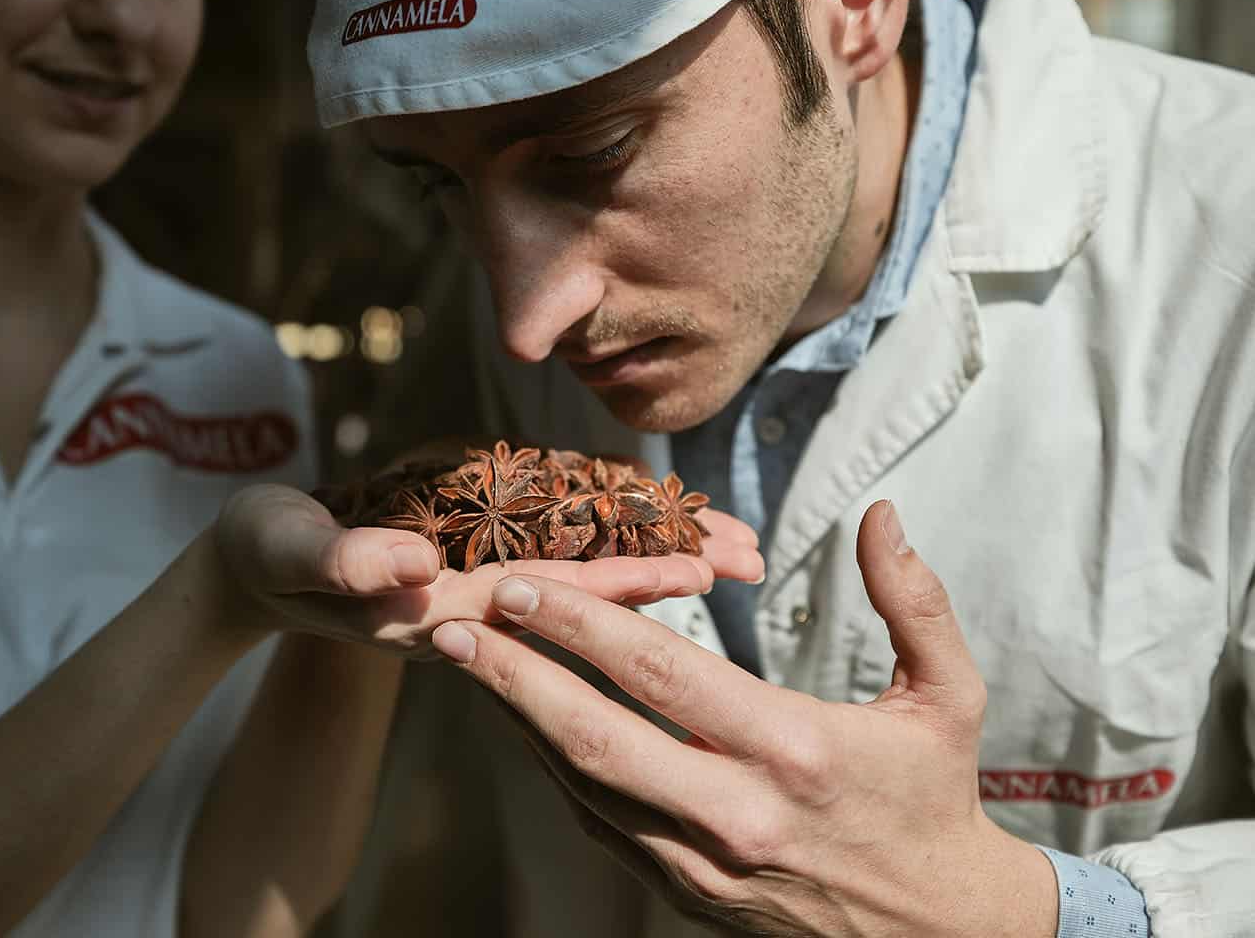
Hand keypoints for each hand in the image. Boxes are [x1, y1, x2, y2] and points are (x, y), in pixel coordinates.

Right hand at [210, 484, 763, 657]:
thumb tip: (408, 563)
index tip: (695, 574)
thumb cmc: (269, 558)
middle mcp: (476, 600)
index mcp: (442, 608)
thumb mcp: (291, 552)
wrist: (262, 568)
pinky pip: (556, 542)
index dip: (623, 583)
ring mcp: (481, 582)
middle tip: (750, 557)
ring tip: (729, 546)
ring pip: (582, 564)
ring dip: (653, 552)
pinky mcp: (478, 555)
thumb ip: (342, 562)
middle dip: (666, 568)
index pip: (549, 598)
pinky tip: (656, 524)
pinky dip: (610, 530)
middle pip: (587, 587)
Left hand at [431, 501, 1058, 936]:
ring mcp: (701, 864)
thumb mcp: (951, 696)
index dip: (580, 626)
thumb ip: (914, 601)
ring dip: (516, 721)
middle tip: (459, 624)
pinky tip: (523, 722)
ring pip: (582, 785)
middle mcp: (736, 813)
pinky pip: (600, 824)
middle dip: (515, 675)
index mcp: (795, 751)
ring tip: (469, 664)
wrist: (938, 934)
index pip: (662, 674)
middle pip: (594, 737)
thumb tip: (882, 513)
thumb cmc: (934, 800)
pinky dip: (553, 769)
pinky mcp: (684, 894)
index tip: (522, 585)